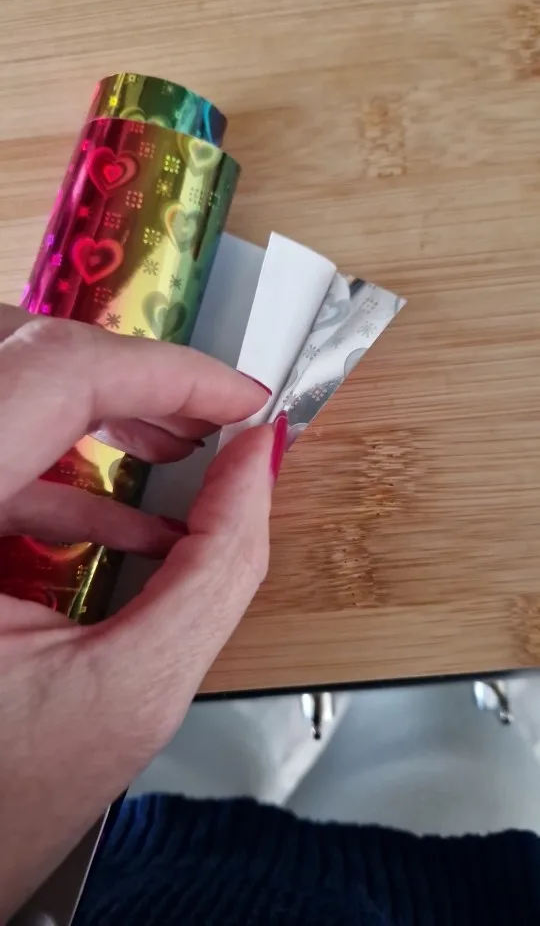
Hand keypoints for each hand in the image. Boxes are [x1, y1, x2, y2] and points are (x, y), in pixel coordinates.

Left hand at [0, 304, 278, 918]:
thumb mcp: (133, 692)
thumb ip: (218, 567)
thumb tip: (256, 466)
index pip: (56, 375)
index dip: (165, 372)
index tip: (237, 398)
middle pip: (21, 358)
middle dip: (130, 379)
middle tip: (208, 417)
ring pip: (8, 392)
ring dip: (100, 415)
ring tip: (178, 451)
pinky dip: (65, 477)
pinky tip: (126, 522)